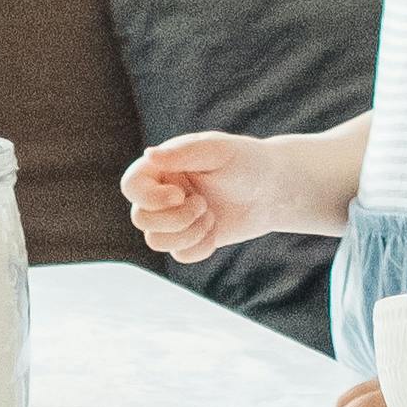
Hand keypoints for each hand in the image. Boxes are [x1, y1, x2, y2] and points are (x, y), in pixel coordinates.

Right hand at [124, 131, 281, 260]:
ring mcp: (175, 218)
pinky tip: (215, 230)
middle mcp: (163, 193)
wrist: (274, 189)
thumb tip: (148, 154)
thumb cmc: (246, 161)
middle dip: (175, 218)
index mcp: (163, 167)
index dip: (149, 198)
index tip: (181, 195)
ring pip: (155, 241)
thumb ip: (183, 152)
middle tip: (204, 204)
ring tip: (211, 217)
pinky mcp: (191, 238)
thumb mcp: (218, 151)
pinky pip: (179, 255)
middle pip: (140, 219)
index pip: (131, 186)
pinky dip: (199, 247)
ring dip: (187, 233)